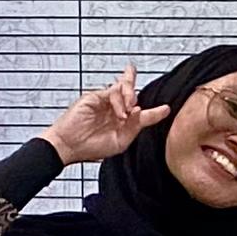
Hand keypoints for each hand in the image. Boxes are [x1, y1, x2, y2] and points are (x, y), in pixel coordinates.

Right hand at [44, 66, 168, 164]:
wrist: (70, 146)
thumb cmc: (91, 147)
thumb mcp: (121, 141)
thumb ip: (135, 126)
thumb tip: (144, 112)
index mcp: (122, 122)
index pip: (141, 112)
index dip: (155, 111)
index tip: (166, 109)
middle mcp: (115, 110)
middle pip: (131, 93)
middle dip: (136, 94)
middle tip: (137, 106)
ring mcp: (104, 102)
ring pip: (123, 89)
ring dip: (130, 97)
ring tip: (130, 110)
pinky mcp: (95, 97)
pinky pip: (112, 91)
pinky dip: (119, 100)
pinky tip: (120, 112)